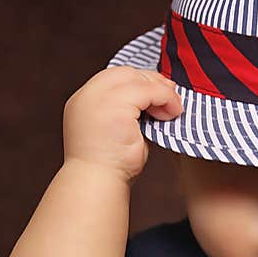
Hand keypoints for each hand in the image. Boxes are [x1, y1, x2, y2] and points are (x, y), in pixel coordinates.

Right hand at [62, 65, 183, 182]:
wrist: (97, 183)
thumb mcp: (117, 131)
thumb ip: (129, 113)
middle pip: (125, 73)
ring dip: (161, 92)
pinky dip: (165, 99)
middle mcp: (87, 95)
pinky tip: (172, 114)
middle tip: (172, 96)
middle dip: (151, 82)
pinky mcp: (115, 106)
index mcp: (84, 101)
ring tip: (173, 110)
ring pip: (139, 79)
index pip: (114, 78)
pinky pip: (149, 91)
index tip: (159, 93)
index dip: (139, 82)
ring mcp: (99, 98)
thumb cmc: (110, 166)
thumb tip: (156, 102)